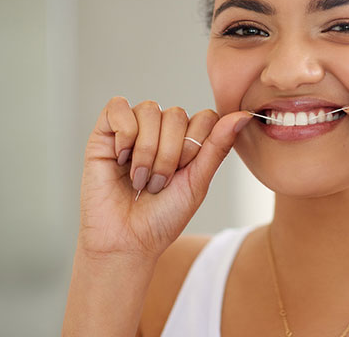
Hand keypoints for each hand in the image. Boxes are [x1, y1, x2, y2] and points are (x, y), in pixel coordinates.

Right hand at [77, 97, 251, 259]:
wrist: (126, 241)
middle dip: (170, 154)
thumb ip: (218, 146)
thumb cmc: (163, 217)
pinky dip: (124, 134)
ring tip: (140, 179)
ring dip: (147, 150)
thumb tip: (244, 114)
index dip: (196, 145)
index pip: (205, 117)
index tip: (183, 174)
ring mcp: (133, 128)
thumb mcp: (197, 182)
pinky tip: (121, 159)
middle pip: (177, 114)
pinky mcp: (104, 131)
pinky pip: (118, 107)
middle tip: (158, 184)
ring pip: (150, 110)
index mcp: (187, 139)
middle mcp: (161, 129)